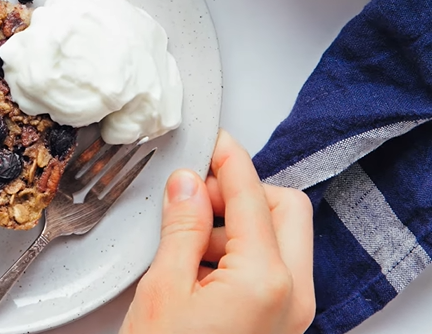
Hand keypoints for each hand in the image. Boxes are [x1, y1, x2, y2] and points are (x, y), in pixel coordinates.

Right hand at [121, 131, 314, 333]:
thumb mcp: (163, 290)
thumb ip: (181, 229)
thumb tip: (187, 185)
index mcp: (265, 281)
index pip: (252, 195)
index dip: (228, 160)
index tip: (211, 141)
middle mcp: (293, 296)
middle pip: (285, 209)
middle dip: (242, 192)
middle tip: (194, 196)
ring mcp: (293, 314)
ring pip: (281, 239)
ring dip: (238, 226)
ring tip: (187, 244)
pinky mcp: (281, 325)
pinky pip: (275, 270)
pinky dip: (242, 255)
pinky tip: (199, 268)